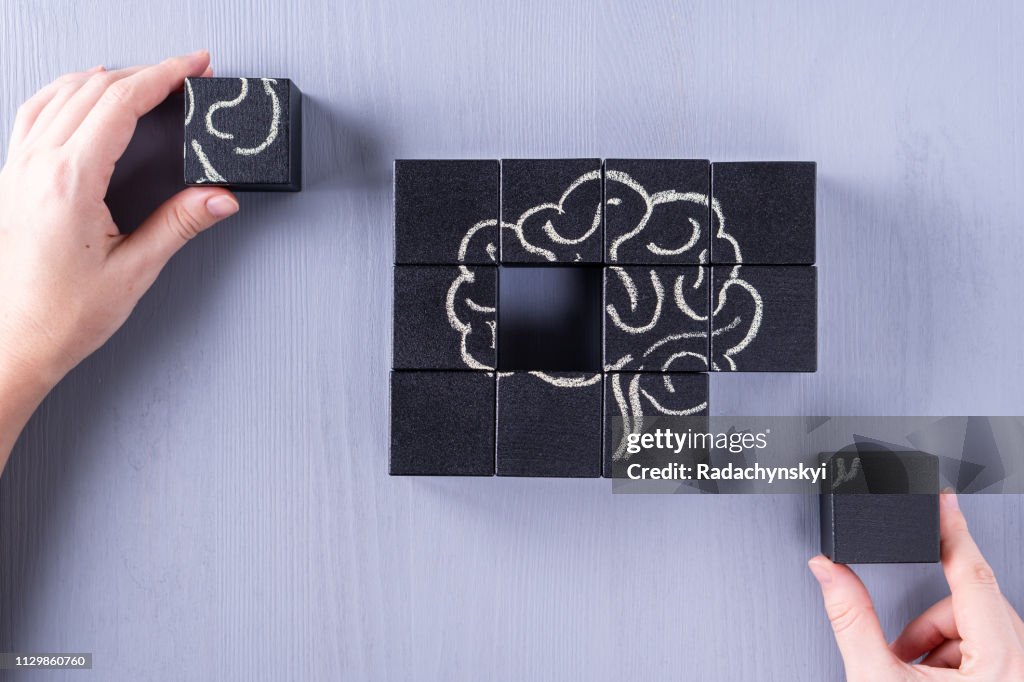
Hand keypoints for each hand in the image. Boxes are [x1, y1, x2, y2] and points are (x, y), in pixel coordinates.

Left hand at [0, 51, 237, 472]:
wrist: (13, 343)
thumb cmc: (61, 316)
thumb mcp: (135, 270)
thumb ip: (180, 224)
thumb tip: (220, 197)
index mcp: (69, 182)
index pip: (121, 104)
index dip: (164, 76)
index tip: (194, 65)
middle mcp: (37, 166)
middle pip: (95, 89)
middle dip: (146, 72)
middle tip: (185, 72)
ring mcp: (18, 168)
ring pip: (62, 93)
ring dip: (110, 78)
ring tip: (146, 79)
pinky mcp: (11, 179)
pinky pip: (36, 112)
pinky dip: (69, 92)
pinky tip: (84, 96)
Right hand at [809, 492, 1023, 679]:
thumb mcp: (876, 679)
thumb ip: (851, 618)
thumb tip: (829, 572)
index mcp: (998, 663)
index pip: (974, 575)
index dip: (953, 531)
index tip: (944, 502)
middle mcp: (1021, 669)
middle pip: (973, 603)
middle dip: (930, 621)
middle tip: (902, 649)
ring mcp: (1021, 675)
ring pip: (982, 623)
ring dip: (941, 638)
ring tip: (916, 671)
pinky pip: (994, 646)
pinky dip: (958, 655)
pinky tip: (932, 678)